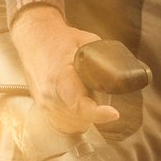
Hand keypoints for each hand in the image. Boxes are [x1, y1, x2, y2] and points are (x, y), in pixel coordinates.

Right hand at [10, 5, 119, 133]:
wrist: (33, 36)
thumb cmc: (58, 39)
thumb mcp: (86, 41)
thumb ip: (105, 57)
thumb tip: (126, 68)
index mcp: (59, 78)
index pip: (79, 106)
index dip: (98, 113)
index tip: (113, 113)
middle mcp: (49, 94)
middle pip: (81, 118)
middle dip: (96, 111)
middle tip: (101, 97)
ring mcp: (44, 102)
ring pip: (73, 124)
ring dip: (85, 117)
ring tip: (88, 98)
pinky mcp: (42, 106)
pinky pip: (63, 123)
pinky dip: (75, 119)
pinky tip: (79, 107)